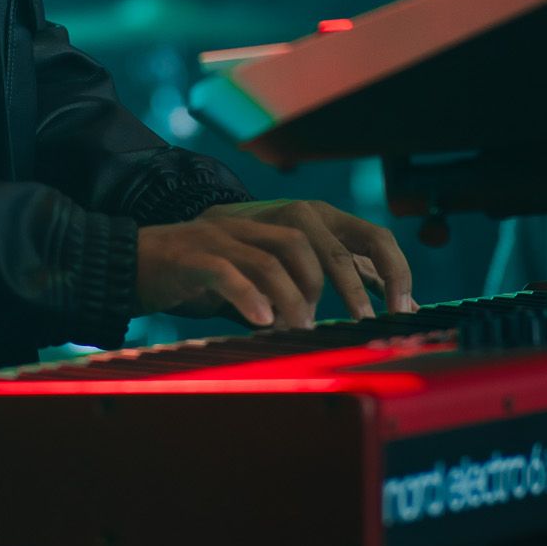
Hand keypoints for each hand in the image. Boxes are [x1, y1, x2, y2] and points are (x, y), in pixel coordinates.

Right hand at [135, 199, 415, 329]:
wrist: (142, 257)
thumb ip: (324, 267)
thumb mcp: (276, 261)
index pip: (361, 232)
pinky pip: (229, 269)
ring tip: (302, 328)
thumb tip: (387, 288)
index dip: (389, 267)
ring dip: (297, 296)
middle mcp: (265, 216)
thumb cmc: (217, 266)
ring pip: (278, 252)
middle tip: (360, 323)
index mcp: (296, 218)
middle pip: (319, 240)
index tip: (404, 309)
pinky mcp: (197, 251)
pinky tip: (262, 321)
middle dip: (347, 285)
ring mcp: (230, 231)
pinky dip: (250, 295)